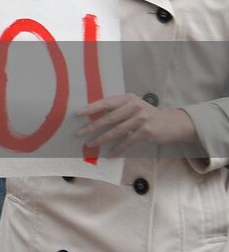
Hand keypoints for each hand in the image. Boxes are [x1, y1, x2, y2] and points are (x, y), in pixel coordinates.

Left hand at [78, 94, 198, 156]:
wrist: (173, 123)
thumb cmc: (148, 115)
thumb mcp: (134, 106)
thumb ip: (118, 109)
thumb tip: (95, 116)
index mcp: (128, 98)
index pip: (106, 102)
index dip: (91, 108)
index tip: (78, 113)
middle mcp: (134, 106)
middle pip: (109, 118)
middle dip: (93, 126)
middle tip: (80, 133)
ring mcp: (141, 118)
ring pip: (116, 131)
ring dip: (102, 139)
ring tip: (91, 144)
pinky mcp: (146, 131)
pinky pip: (127, 141)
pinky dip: (117, 148)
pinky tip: (109, 153)